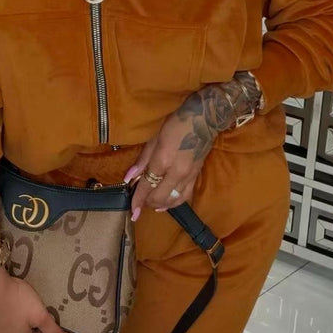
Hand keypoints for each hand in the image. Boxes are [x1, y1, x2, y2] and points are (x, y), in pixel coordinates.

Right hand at [0, 266, 74, 332]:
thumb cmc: (17, 300)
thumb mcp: (40, 314)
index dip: (44, 322)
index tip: (41, 309)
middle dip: (30, 324)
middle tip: (29, 306)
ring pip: (11, 332)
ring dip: (16, 322)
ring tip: (17, 304)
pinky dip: (3, 318)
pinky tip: (3, 305)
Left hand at [124, 72, 260, 217]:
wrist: (203, 119)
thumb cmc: (175, 123)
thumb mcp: (154, 138)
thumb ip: (142, 160)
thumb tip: (128, 178)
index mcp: (163, 160)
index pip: (147, 186)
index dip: (138, 200)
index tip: (132, 213)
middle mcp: (176, 173)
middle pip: (159, 197)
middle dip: (147, 202)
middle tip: (139, 201)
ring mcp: (188, 176)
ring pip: (172, 200)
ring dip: (160, 204)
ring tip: (150, 204)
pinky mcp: (196, 177)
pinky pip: (184, 197)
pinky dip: (174, 203)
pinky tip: (166, 205)